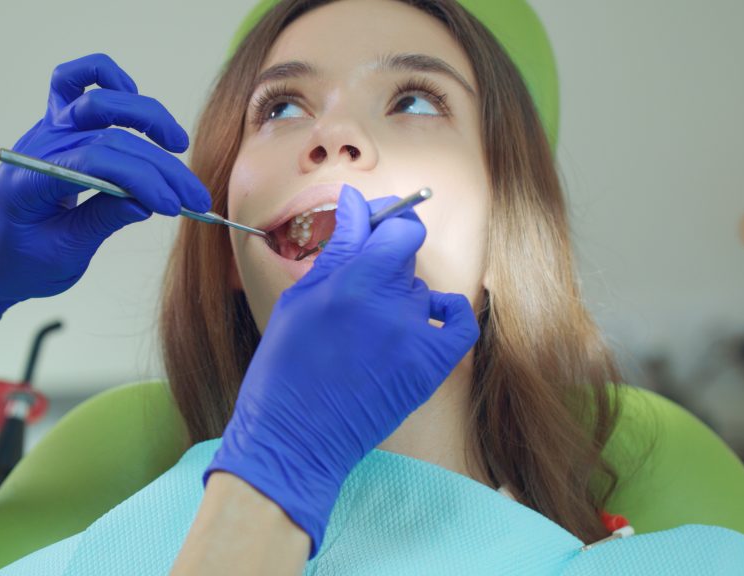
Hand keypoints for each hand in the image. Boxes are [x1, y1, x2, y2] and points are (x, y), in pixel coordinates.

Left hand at [0, 53, 209, 349]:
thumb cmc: (16, 262)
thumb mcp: (63, 254)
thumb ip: (103, 221)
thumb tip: (148, 201)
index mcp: (29, 180)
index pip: (97, 163)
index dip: (142, 182)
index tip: (174, 208)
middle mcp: (38, 146)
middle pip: (110, 137)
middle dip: (160, 167)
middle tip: (193, 198)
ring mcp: (45, 131)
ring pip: (99, 100)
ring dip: (145, 116)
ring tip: (177, 144)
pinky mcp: (55, 127)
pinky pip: (74, 81)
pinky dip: (106, 78)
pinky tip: (134, 97)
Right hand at [204, 185, 479, 556]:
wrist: (294, 438)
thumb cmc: (285, 368)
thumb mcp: (300, 300)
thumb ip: (337, 250)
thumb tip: (357, 204)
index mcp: (352, 284)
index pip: (399, 229)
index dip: (389, 220)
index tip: (375, 222)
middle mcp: (389, 306)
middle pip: (406, 258)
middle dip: (383, 263)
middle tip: (355, 287)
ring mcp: (414, 338)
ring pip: (420, 292)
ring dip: (399, 298)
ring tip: (367, 328)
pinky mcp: (429, 368)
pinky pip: (458, 323)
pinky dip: (447, 314)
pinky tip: (428, 317)